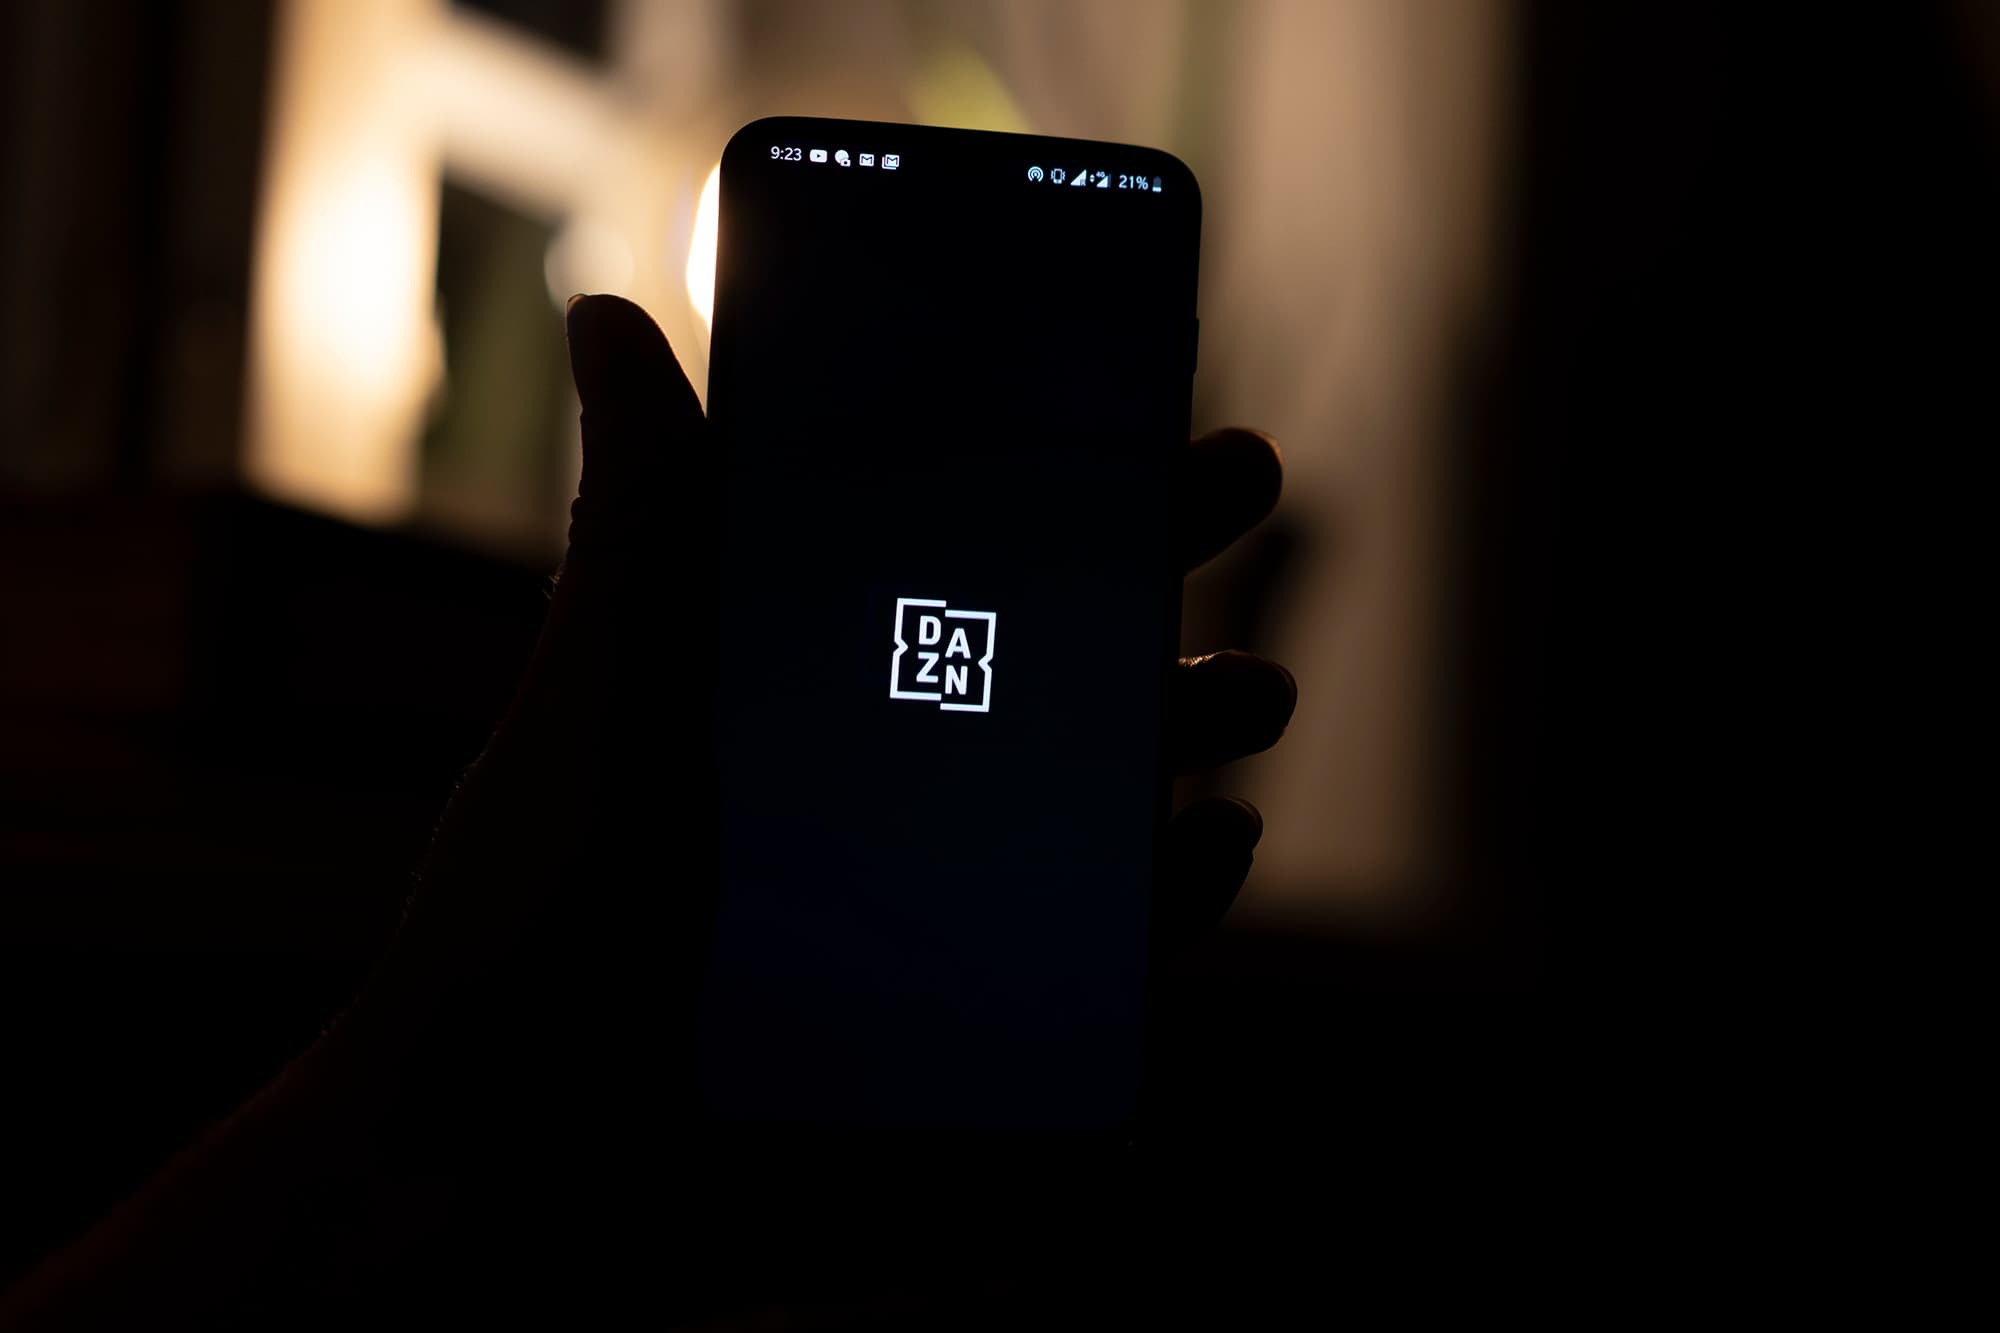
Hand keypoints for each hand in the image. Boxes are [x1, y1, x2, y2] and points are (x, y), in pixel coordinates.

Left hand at [373, 293, 1294, 1120]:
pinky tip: (1209, 839)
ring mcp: (945, 881)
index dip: (1059, 463)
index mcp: (820, 665)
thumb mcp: (604, 683)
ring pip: (1114, 782)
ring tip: (1250, 689)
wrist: (512, 1122)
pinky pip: (1111, 941)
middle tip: (1238, 477)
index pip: (966, 540)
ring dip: (1202, 717)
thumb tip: (609, 309)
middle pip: (1061, 640)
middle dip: (1162, 556)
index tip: (1137, 381)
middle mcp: (897, 761)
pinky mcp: (974, 1003)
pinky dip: (1177, 891)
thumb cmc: (538, 891)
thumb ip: (642, 511)